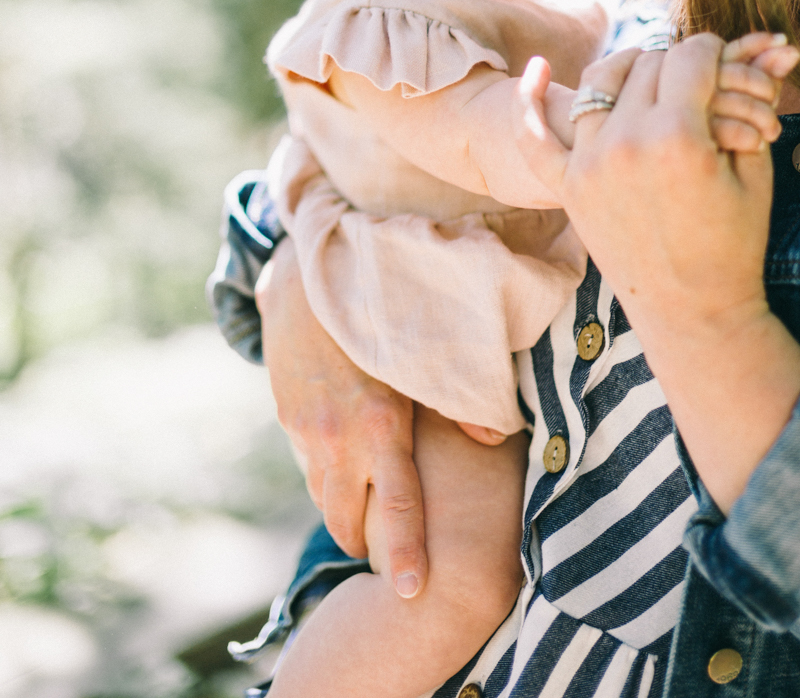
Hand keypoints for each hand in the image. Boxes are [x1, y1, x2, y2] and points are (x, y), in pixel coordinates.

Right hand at [257, 237, 426, 596]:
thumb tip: (494, 438)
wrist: (305, 277)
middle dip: (363, 541)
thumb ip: (455, 399)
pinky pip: (306, 460)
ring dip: (340, 509)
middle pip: (347, 516)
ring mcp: (306, 428)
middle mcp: (337, 436)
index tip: (410, 592)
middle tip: (379, 557)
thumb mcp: (420, 353)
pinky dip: (323, 472)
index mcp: (380, 425)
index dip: (404, 553)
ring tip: (360, 520)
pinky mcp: (287, 413)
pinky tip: (338, 462)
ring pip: (321, 492)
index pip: (399, 505)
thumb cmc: (376, 311)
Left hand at [516, 35, 799, 509]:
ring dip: (629, 70)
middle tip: (697, 80)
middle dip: (679, 63)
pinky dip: (527, 102)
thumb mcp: (754, 170)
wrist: (693, 311)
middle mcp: (626, 143)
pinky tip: (535, 68)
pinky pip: (534, 138)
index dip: (715, 51)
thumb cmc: (734, 242)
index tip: (724, 59)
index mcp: (679, 138)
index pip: (692, 56)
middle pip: (649, 62)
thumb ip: (748, 101)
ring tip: (650, 77)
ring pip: (600, 81)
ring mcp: (589, 164)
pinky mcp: (568, 187)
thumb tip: (767, 45)